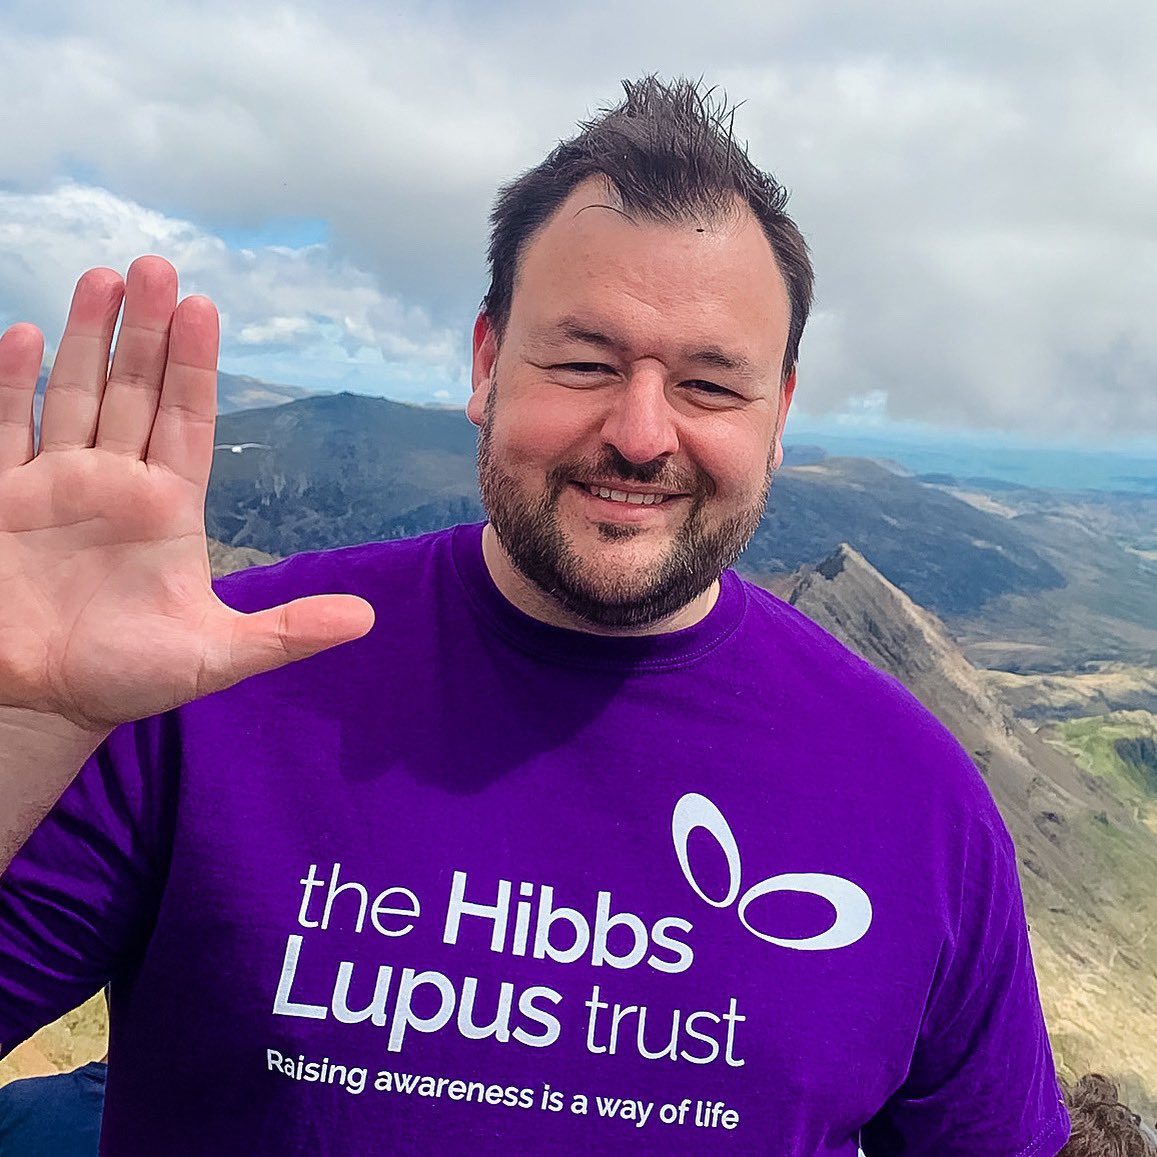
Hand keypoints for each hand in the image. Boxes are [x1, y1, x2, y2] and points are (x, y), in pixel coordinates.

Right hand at [0, 257, 373, 732]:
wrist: (40, 704)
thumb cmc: (126, 678)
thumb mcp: (216, 656)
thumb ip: (287, 632)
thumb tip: (367, 619)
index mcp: (168, 508)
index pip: (188, 420)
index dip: (196, 366)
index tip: (205, 307)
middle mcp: (115, 484)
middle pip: (133, 391)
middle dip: (146, 332)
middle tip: (156, 265)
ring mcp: (54, 486)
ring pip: (73, 394)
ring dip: (88, 339)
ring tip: (105, 279)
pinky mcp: (1, 499)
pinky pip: (6, 429)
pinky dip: (11, 385)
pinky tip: (27, 335)